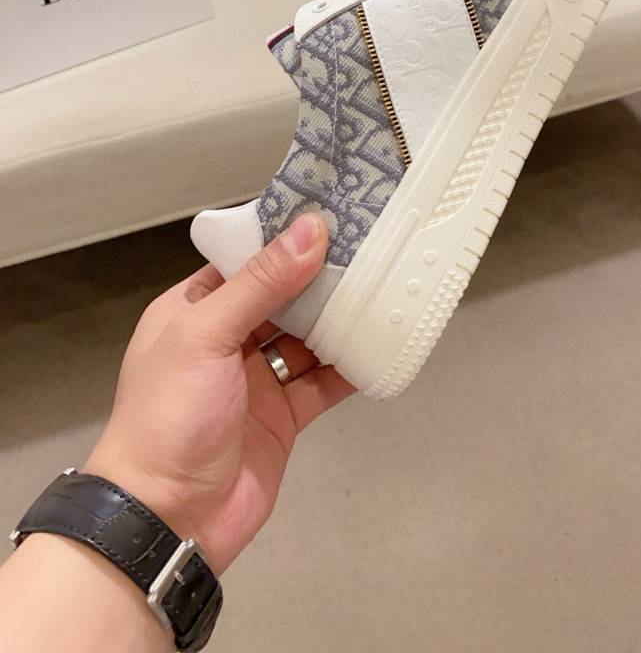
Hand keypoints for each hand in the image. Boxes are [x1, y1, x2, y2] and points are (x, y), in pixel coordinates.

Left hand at [85, 213, 352, 573]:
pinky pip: (324, 382)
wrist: (167, 519)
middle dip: (322, 274)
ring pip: (308, 336)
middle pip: (284, 296)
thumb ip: (260, 284)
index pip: (245, 260)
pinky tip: (380, 343)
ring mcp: (257, 380)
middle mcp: (226, 340)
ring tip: (385, 284)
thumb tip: (308, 231)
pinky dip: (351, 365)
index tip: (332, 210)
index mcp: (194, 310)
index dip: (285, 237)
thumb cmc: (168, 418)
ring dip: (341, 316)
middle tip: (373, 243)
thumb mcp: (206, 336)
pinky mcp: (284, 416)